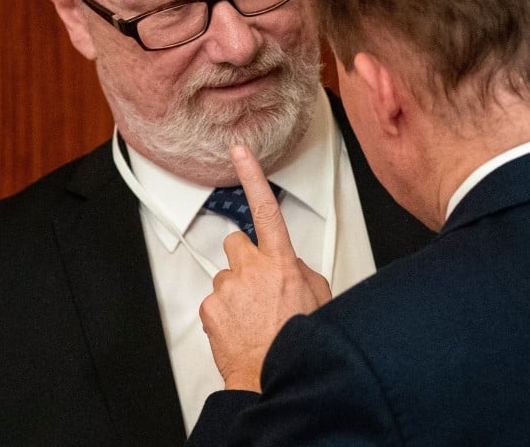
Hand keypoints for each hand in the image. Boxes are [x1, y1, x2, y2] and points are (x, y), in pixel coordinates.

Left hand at [199, 145, 331, 391]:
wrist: (273, 376)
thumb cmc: (299, 340)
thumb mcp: (319, 298)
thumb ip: (303, 272)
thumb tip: (294, 268)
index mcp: (282, 262)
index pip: (265, 208)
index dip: (252, 175)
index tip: (240, 153)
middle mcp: (251, 269)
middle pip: (237, 244)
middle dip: (244, 259)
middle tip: (257, 285)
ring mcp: (228, 288)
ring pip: (226, 276)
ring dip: (236, 290)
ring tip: (254, 316)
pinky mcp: (210, 307)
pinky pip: (215, 301)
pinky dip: (225, 313)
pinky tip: (241, 328)